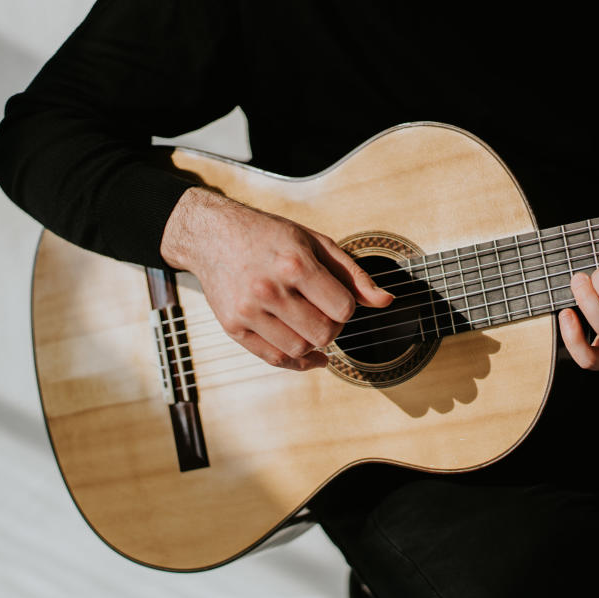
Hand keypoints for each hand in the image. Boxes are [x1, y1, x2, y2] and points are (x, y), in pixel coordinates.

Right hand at [160, 187, 392, 369]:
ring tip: (310, 324)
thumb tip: (386, 301)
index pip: (343, 308)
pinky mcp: (233, 327)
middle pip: (324, 334)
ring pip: (300, 350)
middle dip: (333, 327)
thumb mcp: (314, 243)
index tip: (338, 299)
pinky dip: (296, 362)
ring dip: (314, 343)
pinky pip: (273, 359)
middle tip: (324, 313)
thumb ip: (352, 275)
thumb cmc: (267, 235)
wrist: (212, 235)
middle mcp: (269, 289)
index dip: (347, 307)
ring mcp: (248, 311)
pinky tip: (307, 354)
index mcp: (294, 264)